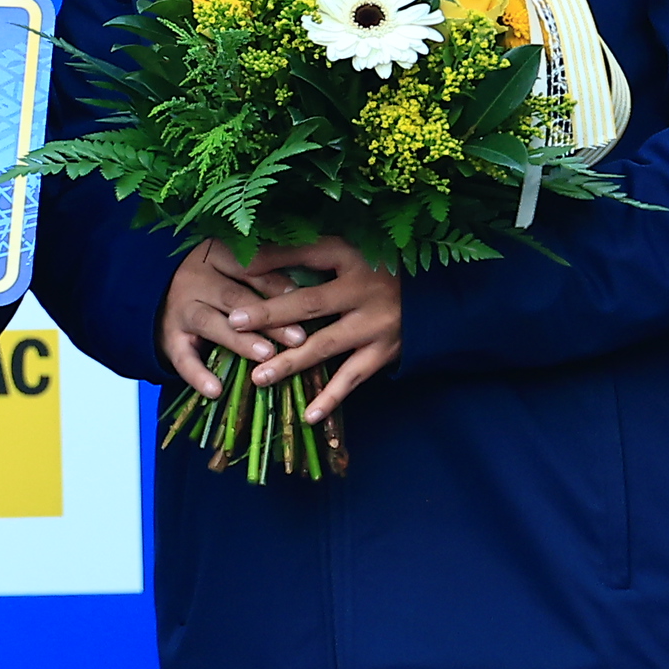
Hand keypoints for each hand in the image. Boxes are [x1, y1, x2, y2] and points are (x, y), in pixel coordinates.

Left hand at [226, 237, 403, 420]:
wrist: (434, 297)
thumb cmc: (377, 270)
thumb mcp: (348, 252)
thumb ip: (304, 254)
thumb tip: (252, 256)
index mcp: (352, 258)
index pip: (309, 254)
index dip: (275, 259)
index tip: (240, 268)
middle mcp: (364, 291)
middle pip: (311, 303)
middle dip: (271, 314)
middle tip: (234, 321)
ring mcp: (375, 325)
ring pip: (326, 345)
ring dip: (291, 362)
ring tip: (258, 377)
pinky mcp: (384, 352)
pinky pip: (352, 377)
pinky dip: (331, 398)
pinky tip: (308, 416)